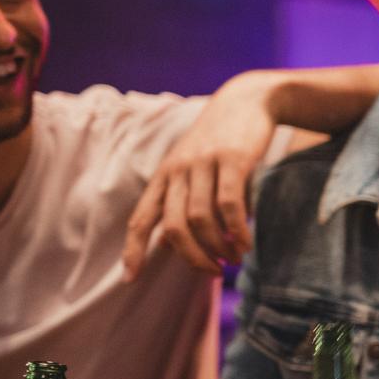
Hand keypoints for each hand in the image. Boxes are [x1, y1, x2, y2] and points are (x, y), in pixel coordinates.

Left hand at [122, 72, 277, 278]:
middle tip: (213, 271)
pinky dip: (237, 230)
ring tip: (235, 259)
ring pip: (201, 218)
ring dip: (218, 247)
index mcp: (165, 176)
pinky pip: (229, 205)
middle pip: (174, 226)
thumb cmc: (221, 140)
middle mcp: (178, 170)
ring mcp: (204, 163)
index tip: (131, 279)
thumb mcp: (193, 168)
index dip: (133, 250)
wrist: (248, 99)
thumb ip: (181, 203)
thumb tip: (168, 244)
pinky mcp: (232, 159)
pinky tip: (246, 242)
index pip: (142, 218)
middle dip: (193, 257)